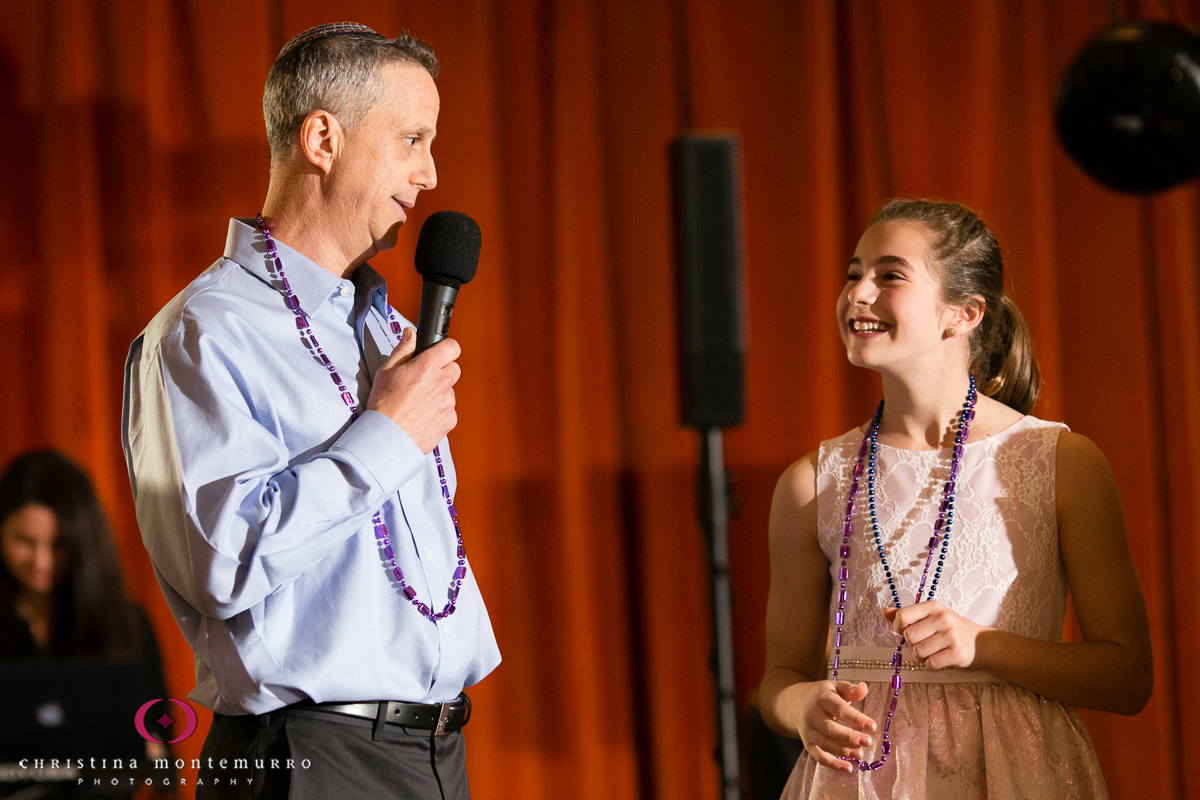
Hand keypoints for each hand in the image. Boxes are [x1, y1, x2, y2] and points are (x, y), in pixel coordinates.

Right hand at [366, 329, 460, 452]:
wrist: (387, 438)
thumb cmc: (383, 404)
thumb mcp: (386, 371)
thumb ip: (403, 349)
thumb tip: (412, 333)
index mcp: (427, 366)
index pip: (452, 347)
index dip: (446, 349)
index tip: (440, 353)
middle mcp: (441, 382)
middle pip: (454, 369)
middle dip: (442, 372)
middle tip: (424, 381)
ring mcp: (448, 402)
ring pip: (450, 391)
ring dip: (439, 393)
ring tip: (418, 403)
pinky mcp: (450, 419)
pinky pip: (448, 410)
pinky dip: (439, 412)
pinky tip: (422, 416)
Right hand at [780, 680, 876, 772]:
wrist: (795, 703)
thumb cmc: (822, 695)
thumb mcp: (835, 687)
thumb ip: (850, 689)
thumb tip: (864, 688)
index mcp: (821, 698)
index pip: (840, 709)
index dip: (856, 718)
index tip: (873, 726)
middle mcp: (812, 715)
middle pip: (830, 729)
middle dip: (849, 737)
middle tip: (867, 741)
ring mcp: (809, 731)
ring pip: (825, 744)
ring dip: (843, 751)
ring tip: (860, 754)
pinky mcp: (808, 744)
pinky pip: (819, 757)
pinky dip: (833, 764)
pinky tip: (848, 768)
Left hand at [883, 601, 986, 669]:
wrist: (981, 643)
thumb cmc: (950, 629)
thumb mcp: (930, 616)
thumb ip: (907, 614)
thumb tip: (883, 611)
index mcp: (933, 606)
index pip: (902, 616)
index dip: (899, 627)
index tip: (906, 631)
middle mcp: (942, 618)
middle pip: (909, 636)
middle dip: (912, 644)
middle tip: (924, 643)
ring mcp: (951, 635)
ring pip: (918, 652)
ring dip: (921, 656)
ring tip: (933, 651)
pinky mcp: (957, 653)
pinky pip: (931, 663)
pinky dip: (932, 664)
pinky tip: (941, 658)